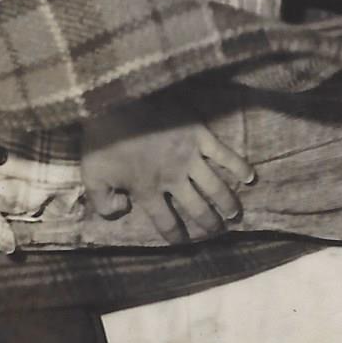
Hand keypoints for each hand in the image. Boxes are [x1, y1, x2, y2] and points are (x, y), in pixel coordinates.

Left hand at [80, 107, 256, 244]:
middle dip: (209, 224)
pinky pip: (225, 154)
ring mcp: (190, 157)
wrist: (115, 99)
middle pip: (197, 209)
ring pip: (216, 187)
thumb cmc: (102, 138)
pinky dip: (240, 167)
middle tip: (217, 231)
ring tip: (235, 214)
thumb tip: (123, 212)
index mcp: (148, 191)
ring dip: (228, 203)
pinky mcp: (199, 134)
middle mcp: (174, 179)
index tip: (183, 242)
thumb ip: (103, 203)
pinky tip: (250, 177)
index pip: (166, 223)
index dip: (176, 236)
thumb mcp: (92, 177)